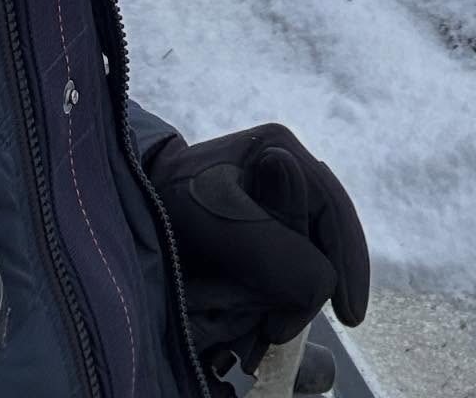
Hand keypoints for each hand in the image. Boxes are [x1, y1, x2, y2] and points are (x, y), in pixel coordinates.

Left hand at [147, 122, 368, 376]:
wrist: (124, 205)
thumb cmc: (166, 202)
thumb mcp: (217, 221)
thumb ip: (274, 249)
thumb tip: (324, 283)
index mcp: (280, 148)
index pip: (333, 208)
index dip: (348, 262)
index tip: (350, 316)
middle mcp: (284, 170)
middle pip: (323, 238)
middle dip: (309, 287)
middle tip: (277, 328)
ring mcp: (272, 202)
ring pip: (306, 259)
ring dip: (289, 297)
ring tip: (262, 328)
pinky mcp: (258, 232)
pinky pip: (283, 270)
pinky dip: (276, 298)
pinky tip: (261, 321)